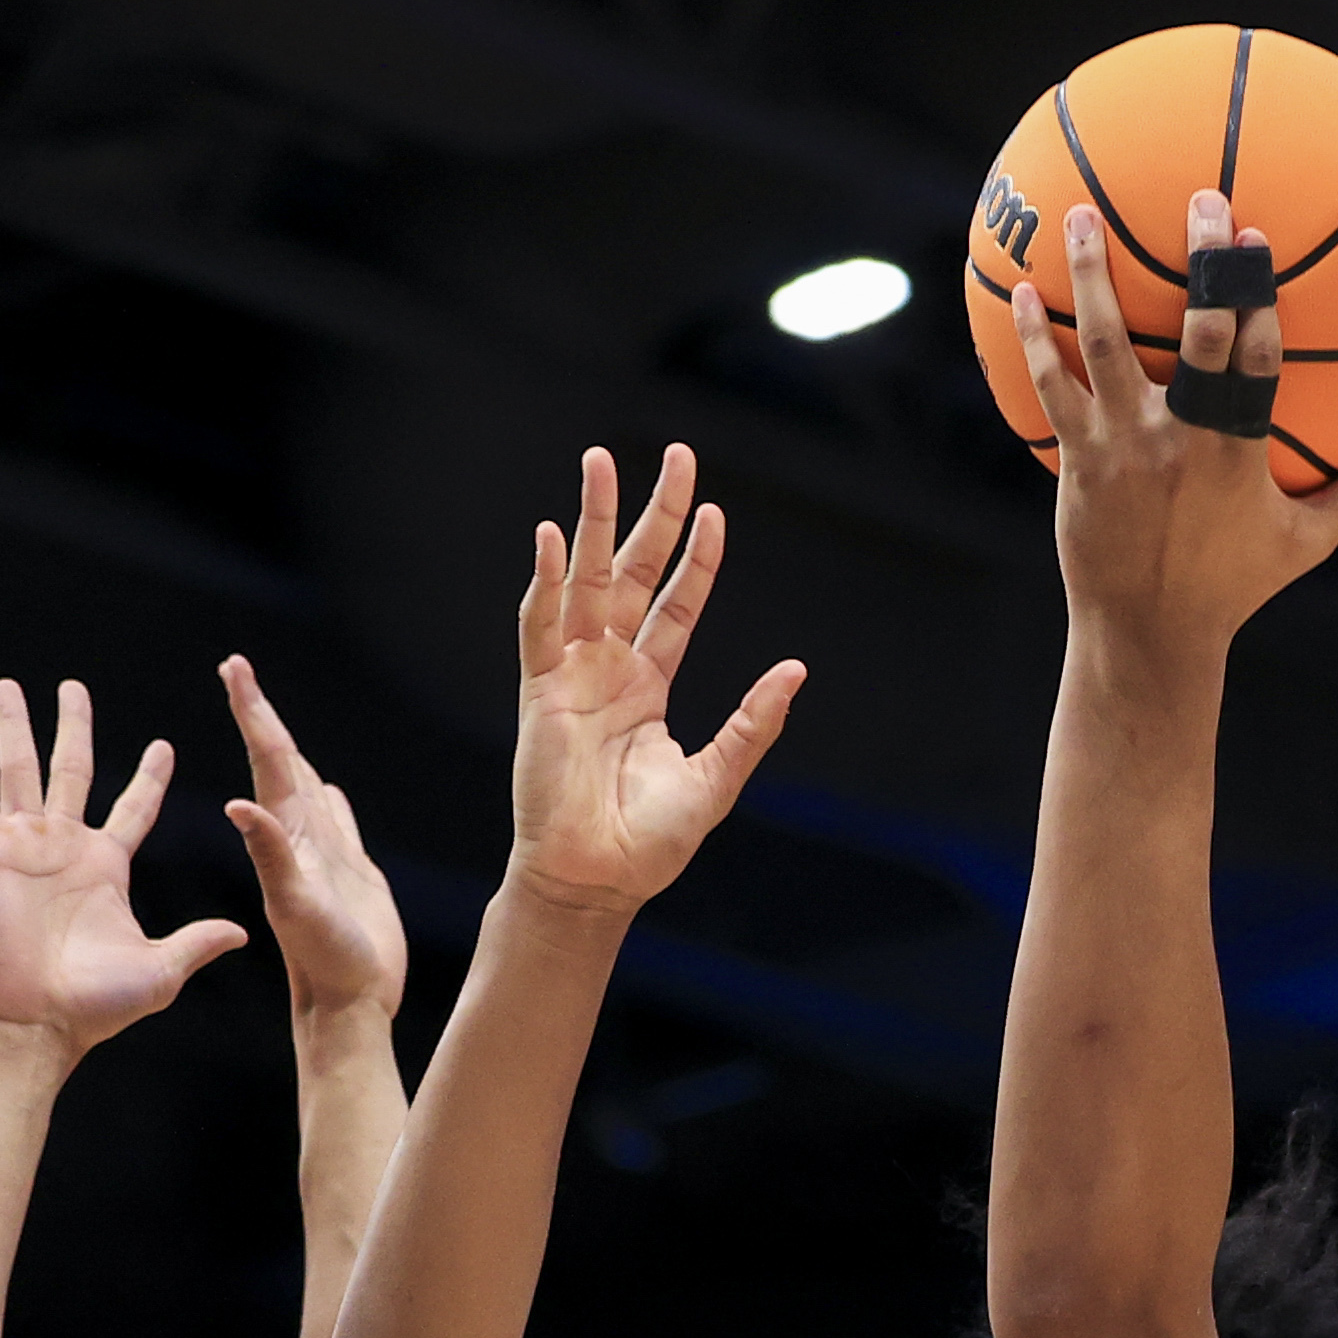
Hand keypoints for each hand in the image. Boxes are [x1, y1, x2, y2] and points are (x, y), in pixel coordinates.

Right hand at [0, 680, 247, 1056]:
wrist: (37, 1020)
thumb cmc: (95, 1006)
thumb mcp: (161, 969)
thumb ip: (197, 942)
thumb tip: (242, 932)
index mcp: (107, 866)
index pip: (134, 808)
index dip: (149, 777)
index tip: (163, 745)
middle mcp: (64, 846)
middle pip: (71, 768)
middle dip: (72, 726)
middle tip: (74, 688)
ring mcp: (23, 845)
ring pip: (19, 768)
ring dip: (14, 725)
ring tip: (9, 685)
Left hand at [219, 655, 406, 1023]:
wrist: (349, 1006)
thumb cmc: (322, 964)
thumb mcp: (293, 906)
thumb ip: (270, 856)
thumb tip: (237, 804)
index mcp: (283, 838)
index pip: (266, 760)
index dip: (252, 712)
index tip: (232, 667)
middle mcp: (298, 839)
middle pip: (278, 762)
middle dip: (259, 716)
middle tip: (237, 670)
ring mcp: (322, 855)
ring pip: (304, 787)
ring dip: (288, 750)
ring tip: (270, 718)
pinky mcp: (348, 874)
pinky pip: (335, 821)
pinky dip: (327, 797)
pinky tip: (325, 786)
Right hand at [507, 443, 806, 919]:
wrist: (596, 881)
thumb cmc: (650, 843)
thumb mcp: (718, 777)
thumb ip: (753, 723)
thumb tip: (796, 670)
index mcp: (648, 686)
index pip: (675, 605)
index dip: (697, 559)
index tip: (715, 513)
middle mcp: (609, 669)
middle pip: (633, 573)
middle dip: (652, 514)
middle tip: (673, 456)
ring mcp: (572, 675)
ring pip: (585, 581)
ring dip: (593, 522)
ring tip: (599, 462)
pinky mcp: (541, 693)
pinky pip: (540, 626)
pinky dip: (546, 582)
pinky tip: (554, 538)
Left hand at [1010, 190, 1337, 662]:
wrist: (1147, 632)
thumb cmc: (1233, 585)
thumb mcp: (1311, 539)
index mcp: (1239, 448)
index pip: (1255, 356)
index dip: (1256, 293)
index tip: (1256, 233)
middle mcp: (1181, 439)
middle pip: (1195, 334)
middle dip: (1201, 262)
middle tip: (1201, 200)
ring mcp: (1123, 446)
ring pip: (1104, 345)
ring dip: (1091, 276)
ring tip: (1080, 215)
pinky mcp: (1077, 461)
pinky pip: (1050, 387)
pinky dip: (1034, 337)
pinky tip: (1022, 292)